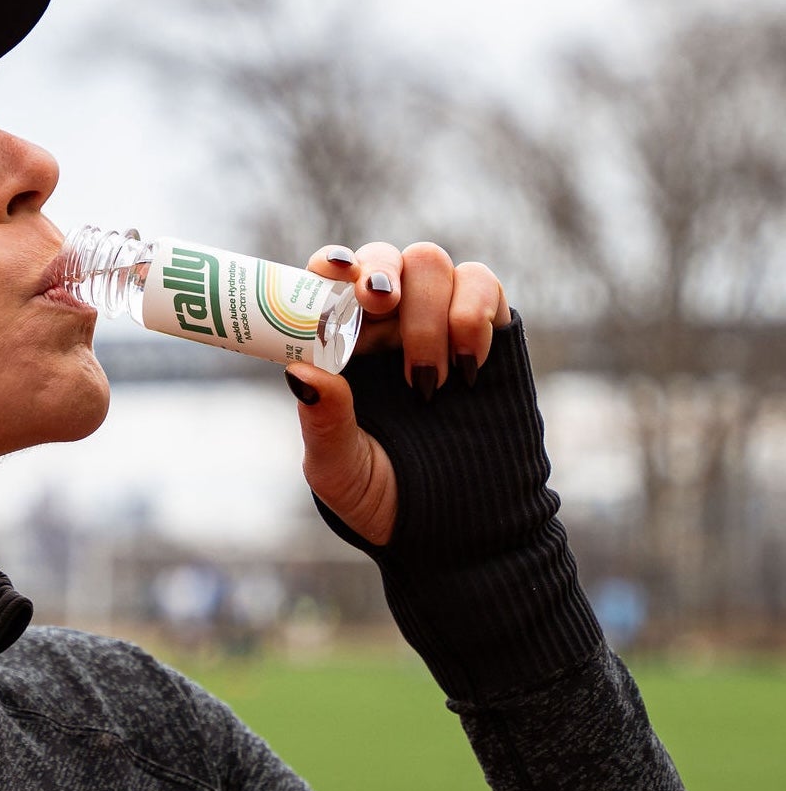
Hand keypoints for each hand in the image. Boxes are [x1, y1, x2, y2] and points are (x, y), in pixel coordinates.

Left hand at [286, 242, 511, 546]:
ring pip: (429, 263)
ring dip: (425, 308)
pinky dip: (474, 311)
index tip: (333, 273)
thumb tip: (300, 372)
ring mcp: (439, 325)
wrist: (460, 532)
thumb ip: (324, 421)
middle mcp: (386, 328)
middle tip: (379, 303)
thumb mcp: (340, 469)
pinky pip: (484, 283)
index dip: (329, 266)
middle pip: (380, 258)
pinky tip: (466, 366)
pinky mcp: (490, 335)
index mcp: (340, 349)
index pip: (327, 284)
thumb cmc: (385, 499)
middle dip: (378, 270)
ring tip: (425, 377)